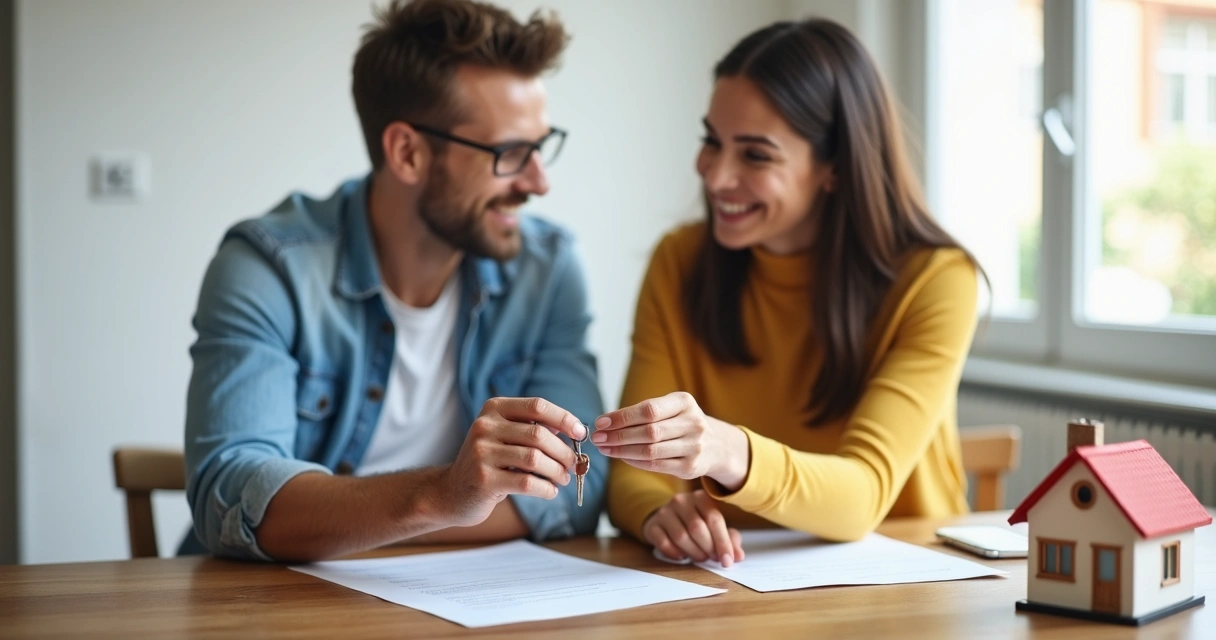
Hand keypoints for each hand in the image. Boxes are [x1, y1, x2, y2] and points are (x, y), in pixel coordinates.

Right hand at [433, 397, 585, 526]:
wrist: (451, 492)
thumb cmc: (488, 462)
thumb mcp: (505, 436)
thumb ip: (533, 428)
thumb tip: (573, 429)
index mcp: (494, 409)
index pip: (537, 406)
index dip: (564, 418)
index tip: (581, 433)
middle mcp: (484, 426)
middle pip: (539, 435)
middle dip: (563, 452)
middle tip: (574, 464)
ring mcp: (481, 453)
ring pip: (535, 459)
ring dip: (557, 471)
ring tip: (563, 478)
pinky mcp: (484, 480)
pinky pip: (527, 482)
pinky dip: (546, 488)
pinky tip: (551, 491)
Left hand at [592, 392, 749, 489]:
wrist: (717, 445)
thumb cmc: (683, 422)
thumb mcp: (672, 408)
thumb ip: (644, 412)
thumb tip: (606, 422)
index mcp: (685, 402)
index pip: (649, 410)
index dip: (622, 417)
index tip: (600, 422)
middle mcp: (693, 423)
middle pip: (648, 432)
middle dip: (618, 436)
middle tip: (597, 438)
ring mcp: (694, 447)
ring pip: (650, 451)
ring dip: (622, 451)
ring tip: (604, 448)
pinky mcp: (690, 468)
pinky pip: (656, 465)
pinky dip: (634, 461)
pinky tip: (621, 457)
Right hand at [644, 490, 743, 566]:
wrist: (666, 520)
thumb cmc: (696, 524)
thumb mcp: (714, 527)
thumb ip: (729, 539)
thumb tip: (738, 556)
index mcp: (701, 497)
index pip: (714, 519)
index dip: (723, 542)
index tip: (728, 560)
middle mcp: (682, 500)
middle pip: (697, 528)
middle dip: (708, 548)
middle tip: (712, 559)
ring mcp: (665, 511)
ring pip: (681, 536)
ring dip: (693, 552)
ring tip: (700, 557)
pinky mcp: (653, 525)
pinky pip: (664, 543)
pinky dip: (675, 553)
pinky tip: (682, 555)